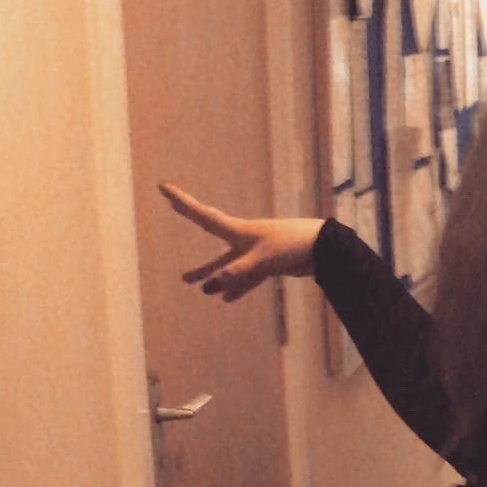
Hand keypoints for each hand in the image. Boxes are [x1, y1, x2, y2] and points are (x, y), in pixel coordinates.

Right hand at [159, 182, 322, 302]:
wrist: (323, 248)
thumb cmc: (292, 246)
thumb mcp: (263, 260)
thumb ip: (238, 273)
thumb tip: (214, 286)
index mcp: (237, 231)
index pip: (202, 215)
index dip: (181, 202)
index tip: (162, 187)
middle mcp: (243, 240)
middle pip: (212, 248)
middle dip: (195, 255)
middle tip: (176, 259)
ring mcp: (255, 253)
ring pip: (228, 267)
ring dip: (212, 275)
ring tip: (196, 287)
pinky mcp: (268, 264)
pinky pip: (247, 278)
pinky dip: (237, 287)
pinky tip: (227, 299)